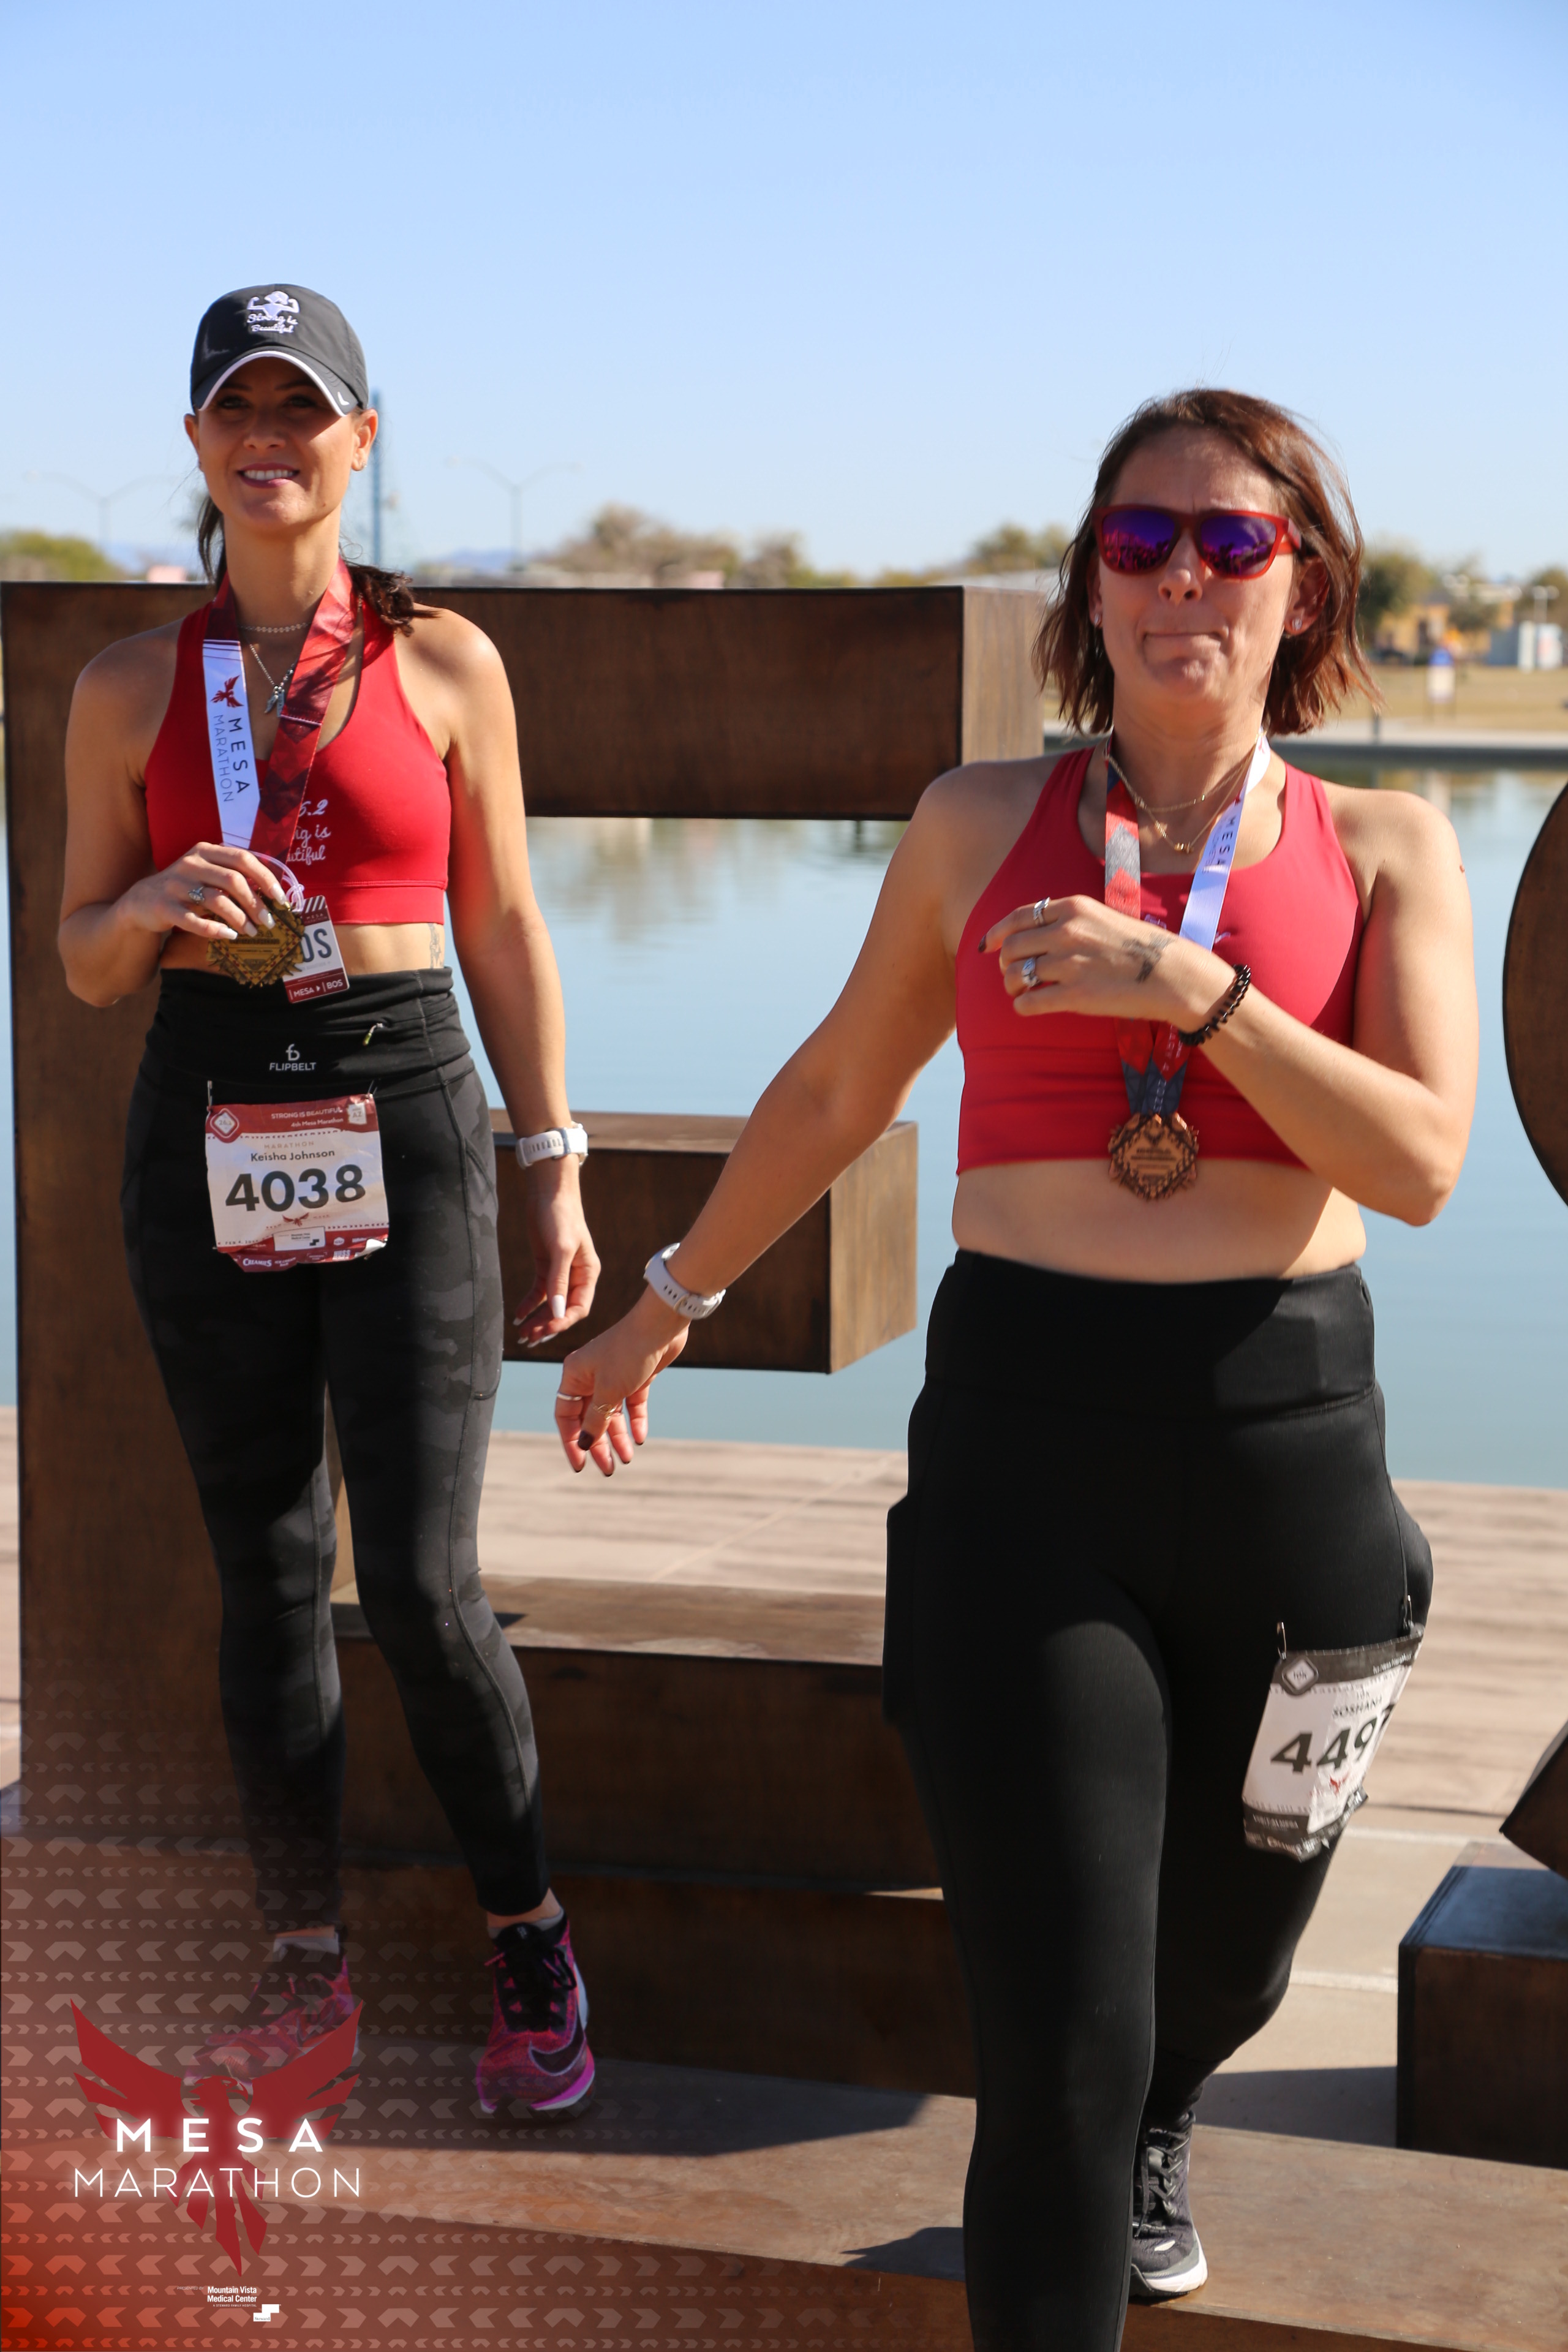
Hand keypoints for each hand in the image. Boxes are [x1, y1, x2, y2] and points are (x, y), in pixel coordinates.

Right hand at [120, 843, 290, 946]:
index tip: (280, 899)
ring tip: (251, 932)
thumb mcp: (206, 874)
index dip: (266, 878)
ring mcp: (175, 884)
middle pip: (233, 880)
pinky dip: (215, 929)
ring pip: (217, 900)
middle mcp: (190, 863)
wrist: (141, 901)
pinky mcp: (164, 906)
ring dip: (240, 919)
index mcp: (205, 851)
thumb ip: (232, 876)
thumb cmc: (184, 889)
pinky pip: (194, 920)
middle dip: (256, 904)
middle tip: (267, 922)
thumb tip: (271, 894)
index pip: (243, 859)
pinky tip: (229, 935)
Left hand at [512, 1157, 599, 1345]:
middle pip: (564, 1310)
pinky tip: (517, 1315)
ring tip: (521, 1334)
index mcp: (588, 1273)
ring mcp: (560, 1273)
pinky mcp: (545, 1267)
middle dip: (547, 1325)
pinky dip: (528, 1305)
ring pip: (550, 1304)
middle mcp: (576, 1276)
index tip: (547, 1329)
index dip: (564, 1321)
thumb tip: (558, 1312)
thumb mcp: (561, 1249)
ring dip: (537, 1319)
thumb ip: (559, 1281)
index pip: (580, 1307)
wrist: (548, 1193)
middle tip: (529, 1338)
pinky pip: (538, 1293)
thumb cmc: (561, 1217)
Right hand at [554, 1288, 688, 1475]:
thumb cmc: (629, 1352)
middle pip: (590, 1419)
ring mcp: (614, 1376)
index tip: (580, 1465)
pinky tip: (640, 1438)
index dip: (571, 1441)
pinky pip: (632, 1404)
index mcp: (574, 1375)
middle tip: (608, 1468)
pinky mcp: (636, 1376)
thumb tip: (586, 1444)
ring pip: (612, 1414)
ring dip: (618, 1436)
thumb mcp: (609, 1391)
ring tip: (627, 1458)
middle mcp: (590, 1376)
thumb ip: (596, 1420)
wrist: (661, 1325)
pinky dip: (635, 1420)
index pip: (566, 1416)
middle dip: (598, 1444)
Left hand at [980, 896, 1233, 1030]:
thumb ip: (1071, 921)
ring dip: (1012, 986)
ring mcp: (1068, 964)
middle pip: (1012, 947)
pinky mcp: (1073, 995)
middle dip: (1005, 963)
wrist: (1171, 975)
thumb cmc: (1141, 949)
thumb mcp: (1104, 919)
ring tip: (1021, 991)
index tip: (988, 945)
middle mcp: (1066, 932)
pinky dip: (1023, 1006)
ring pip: (1015, 975)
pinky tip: (1029, 1006)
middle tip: (1011, 973)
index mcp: (1073, 909)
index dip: (997, 933)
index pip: (1019, 917)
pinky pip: (1028, 1003)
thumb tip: (1037, 932)